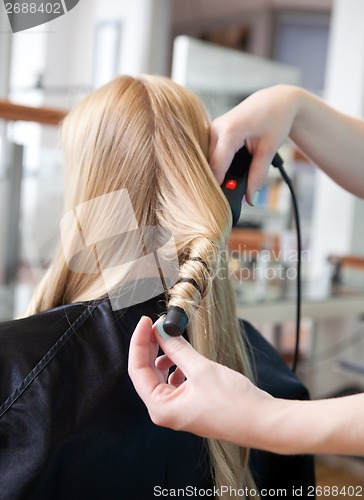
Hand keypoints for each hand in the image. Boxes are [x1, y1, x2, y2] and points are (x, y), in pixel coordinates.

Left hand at [128, 316, 272, 446]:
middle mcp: (165, 411)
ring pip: (160, 375)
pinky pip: (174, 380)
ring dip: (163, 354)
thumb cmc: (234, 403)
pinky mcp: (191, 403)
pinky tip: (185, 355)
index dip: (139, 342)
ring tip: (171, 337)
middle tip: (158, 324)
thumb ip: (177, 348)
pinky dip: (176, 365)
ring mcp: (178, 408)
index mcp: (161, 408)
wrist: (262, 421)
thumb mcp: (201, 369)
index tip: (146, 321)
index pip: (137, 369)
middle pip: (146, 372)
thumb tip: (160, 330)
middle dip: (151, 346)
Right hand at [209, 85, 299, 203]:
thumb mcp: (269, 150)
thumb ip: (257, 175)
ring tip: (234, 181)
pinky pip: (212, 153)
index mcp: (229, 131)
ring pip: (210, 160)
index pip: (217, 167)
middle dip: (221, 180)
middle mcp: (216, 128)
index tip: (221, 203)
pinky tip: (230, 169)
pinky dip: (221, 163)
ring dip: (220, 172)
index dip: (218, 187)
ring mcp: (213, 128)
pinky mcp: (214, 131)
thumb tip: (250, 198)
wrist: (277, 100)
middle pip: (211, 165)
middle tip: (233, 194)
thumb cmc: (275, 119)